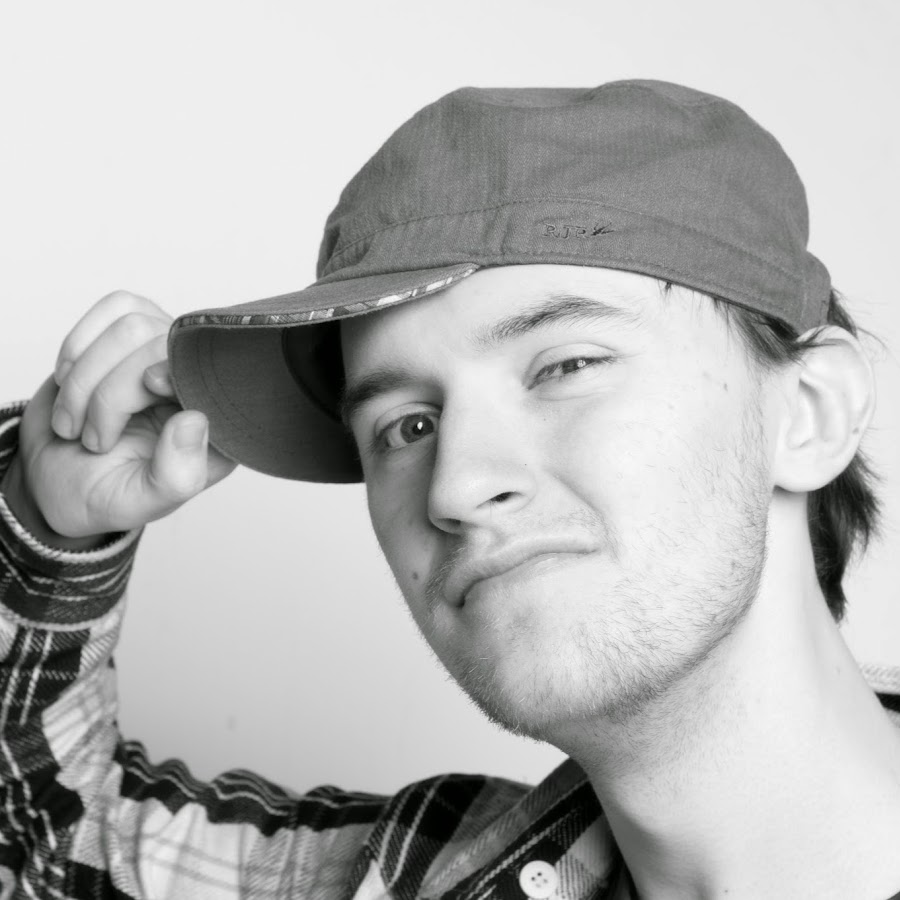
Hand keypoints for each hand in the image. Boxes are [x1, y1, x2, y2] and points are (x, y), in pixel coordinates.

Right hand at [9, 290, 236, 540]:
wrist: (59, 478)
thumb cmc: (106, 492)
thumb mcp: (140, 502)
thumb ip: (175, 476)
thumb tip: (196, 421)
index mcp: (220, 423)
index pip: (210, 374)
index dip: (171, 373)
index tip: (140, 400)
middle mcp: (200, 381)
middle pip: (160, 345)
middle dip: (108, 394)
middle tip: (92, 439)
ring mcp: (169, 353)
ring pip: (131, 325)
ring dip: (85, 376)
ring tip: (75, 421)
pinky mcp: (138, 332)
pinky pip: (115, 307)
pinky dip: (80, 345)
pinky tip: (72, 381)